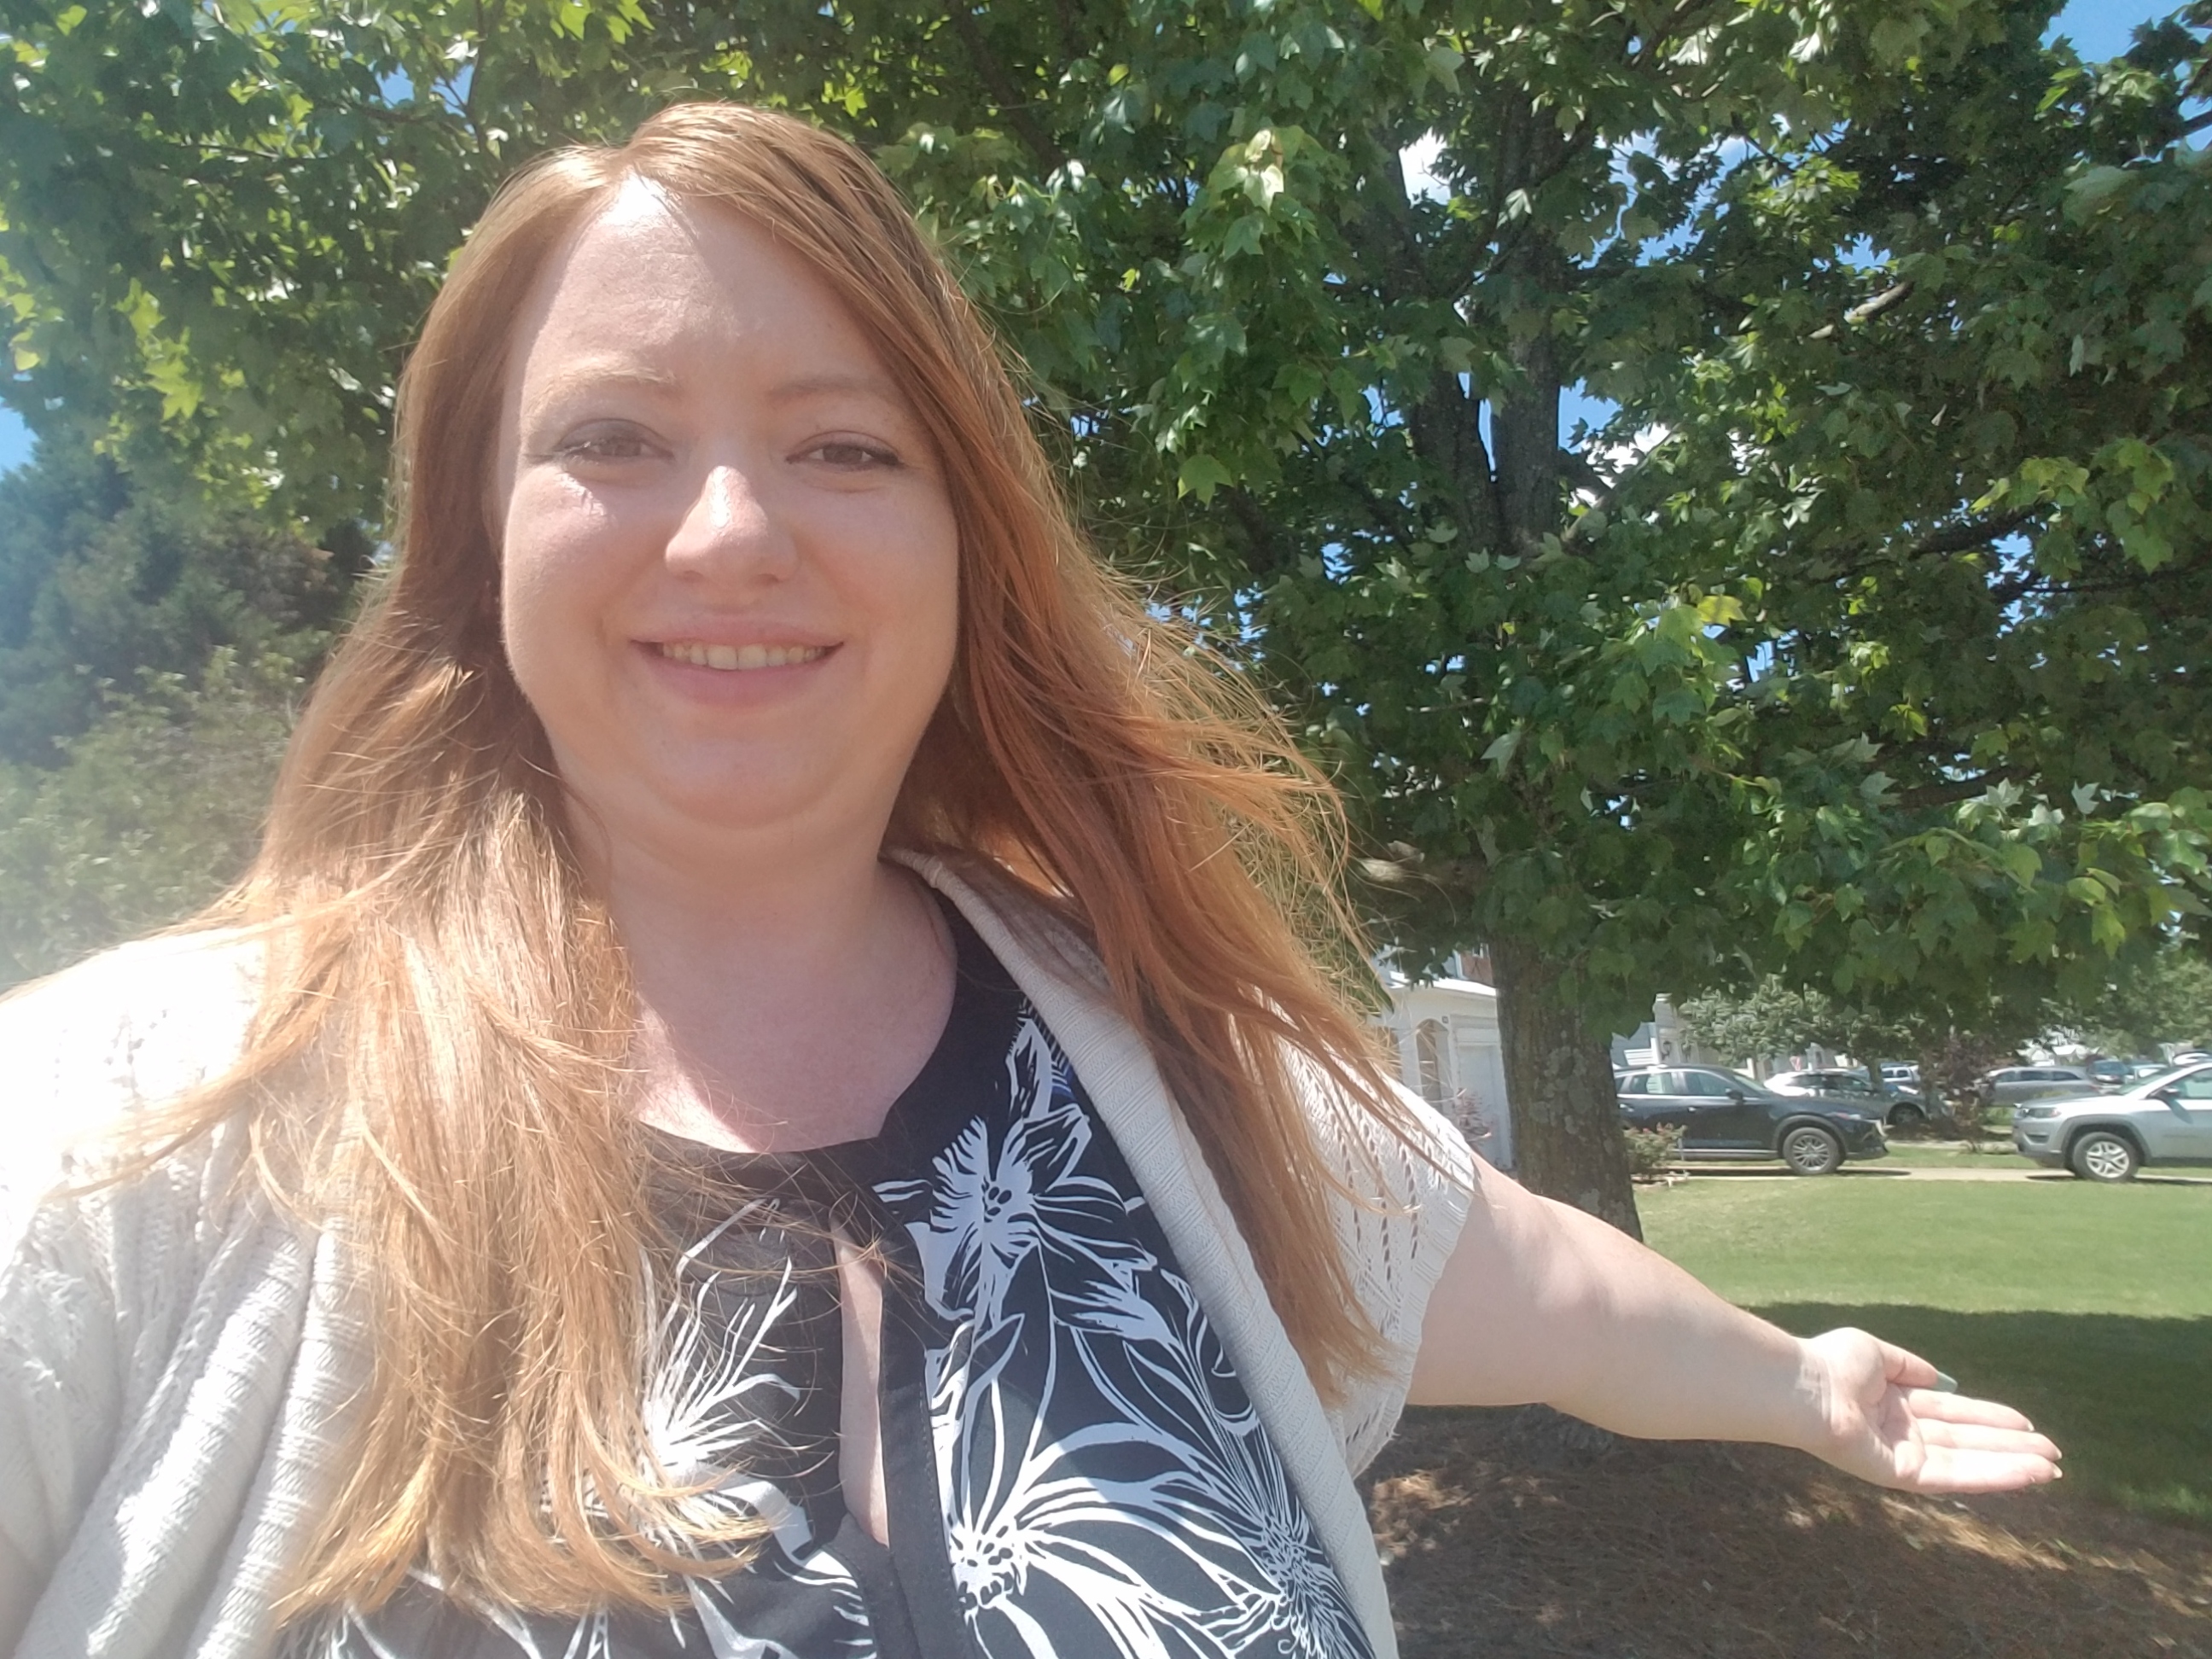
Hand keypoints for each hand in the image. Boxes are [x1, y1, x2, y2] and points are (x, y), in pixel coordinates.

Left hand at [1791, 1327, 2062, 1493]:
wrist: (1802, 1386)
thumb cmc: (1829, 1363)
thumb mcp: (1875, 1353)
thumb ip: (1909, 1367)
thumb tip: (1943, 1379)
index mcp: (1895, 1405)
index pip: (1955, 1413)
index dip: (1992, 1419)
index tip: (2028, 1424)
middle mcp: (1903, 1433)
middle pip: (1969, 1441)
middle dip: (2011, 1447)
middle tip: (2055, 1453)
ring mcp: (1904, 1456)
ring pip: (1969, 1463)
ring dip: (2011, 1466)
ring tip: (2052, 1468)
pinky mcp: (1902, 1475)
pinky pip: (1954, 1476)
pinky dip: (1991, 1475)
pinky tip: (2024, 1474)